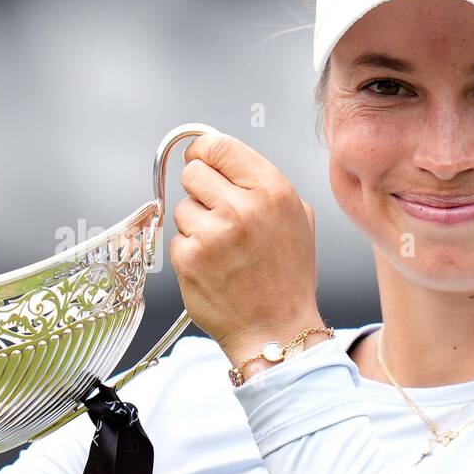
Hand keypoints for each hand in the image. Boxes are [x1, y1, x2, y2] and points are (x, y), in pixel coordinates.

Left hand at [169, 131, 324, 366]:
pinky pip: (176, 239)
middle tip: (216, 212)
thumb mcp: (296, 217)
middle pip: (193, 172)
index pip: (219, 144)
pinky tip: (212, 267)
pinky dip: (189, 251)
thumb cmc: (286, 276)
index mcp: (271, 190)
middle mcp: (241, 208)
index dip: (205, 151)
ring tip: (221, 248)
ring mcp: (211, 234)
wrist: (276, 329)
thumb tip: (223, 156)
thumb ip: (261, 183)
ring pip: (182, 207)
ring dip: (195, 224)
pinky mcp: (188, 259)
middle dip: (200, 189)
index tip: (202, 160)